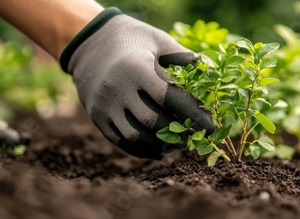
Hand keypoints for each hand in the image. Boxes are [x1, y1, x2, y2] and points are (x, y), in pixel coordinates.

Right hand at [61, 8, 213, 158]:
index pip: (169, 98)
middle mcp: (118, 89)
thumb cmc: (131, 38)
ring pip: (135, 136)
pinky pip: (120, 141)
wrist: (89, 41)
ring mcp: (105, 105)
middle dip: (178, 133)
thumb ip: (181, 55)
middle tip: (195, 136)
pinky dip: (141, 150)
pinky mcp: (97, 117)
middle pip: (153, 122)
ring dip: (159, 145)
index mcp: (137, 68)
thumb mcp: (157, 40)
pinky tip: (158, 149)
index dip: (192, 115)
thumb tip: (206, 67)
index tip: (210, 127)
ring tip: (177, 144)